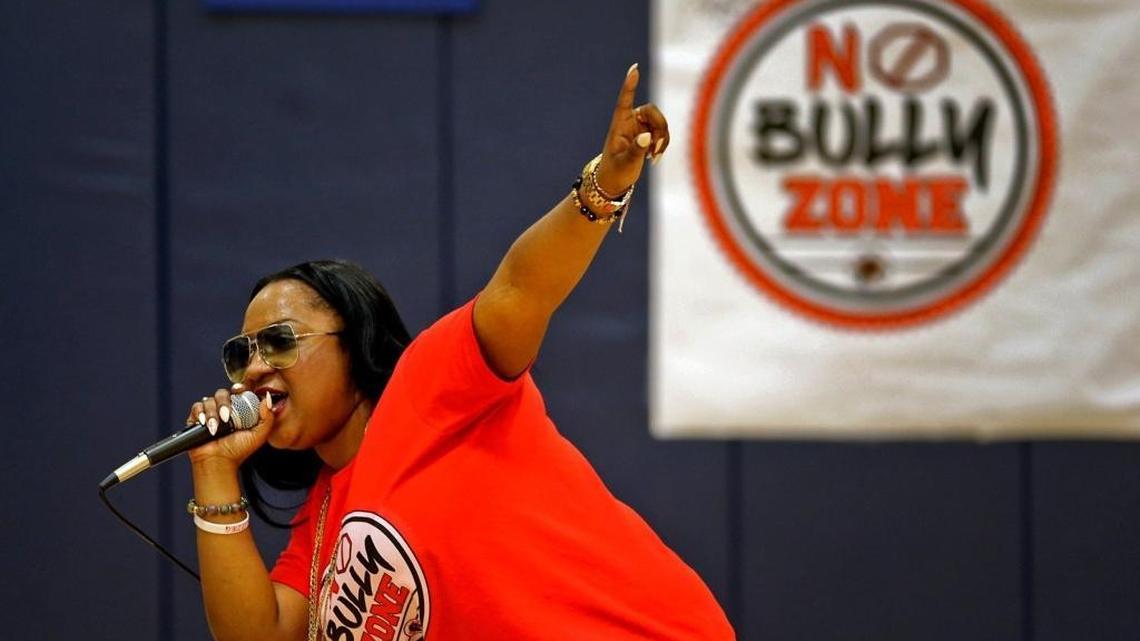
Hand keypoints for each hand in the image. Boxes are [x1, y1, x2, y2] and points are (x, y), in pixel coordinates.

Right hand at [184, 385, 274, 468]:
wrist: (220, 462)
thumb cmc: (238, 451)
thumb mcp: (259, 435)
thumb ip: (267, 418)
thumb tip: (267, 399)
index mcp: (239, 410)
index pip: (238, 392)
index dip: (238, 389)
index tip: (239, 390)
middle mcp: (224, 409)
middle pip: (222, 393)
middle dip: (223, 403)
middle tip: (226, 416)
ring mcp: (210, 413)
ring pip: (209, 400)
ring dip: (212, 412)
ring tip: (215, 427)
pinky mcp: (197, 419)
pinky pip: (197, 407)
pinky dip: (200, 413)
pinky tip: (205, 424)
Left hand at [595, 63, 669, 195]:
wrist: (614, 182)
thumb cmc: (615, 172)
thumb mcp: (625, 163)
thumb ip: (636, 150)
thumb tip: (648, 136)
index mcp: (619, 124)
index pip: (625, 101)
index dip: (630, 85)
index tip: (634, 68)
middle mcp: (630, 122)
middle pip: (652, 111)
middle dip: (660, 127)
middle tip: (657, 146)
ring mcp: (640, 128)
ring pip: (660, 123)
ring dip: (663, 138)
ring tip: (655, 156)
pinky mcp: (648, 135)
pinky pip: (663, 133)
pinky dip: (663, 144)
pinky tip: (656, 158)